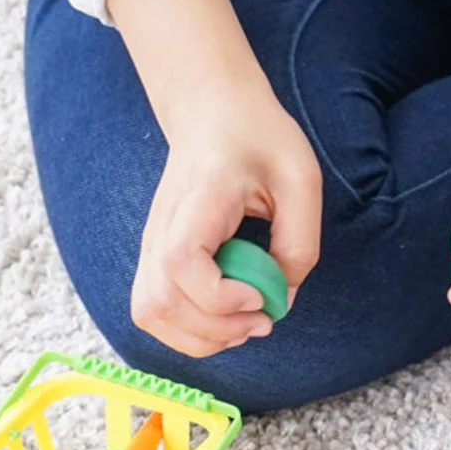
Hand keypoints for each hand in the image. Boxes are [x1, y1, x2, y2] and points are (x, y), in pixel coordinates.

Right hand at [132, 82, 320, 357]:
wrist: (212, 111)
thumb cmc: (259, 139)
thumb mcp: (300, 180)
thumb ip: (299, 243)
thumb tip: (281, 299)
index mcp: (199, 199)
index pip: (182, 263)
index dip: (219, 298)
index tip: (259, 296)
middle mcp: (162, 225)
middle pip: (160, 302)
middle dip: (216, 330)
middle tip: (262, 320)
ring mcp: (152, 244)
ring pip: (150, 314)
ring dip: (200, 338)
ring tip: (241, 325)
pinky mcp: (154, 259)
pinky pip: (154, 312)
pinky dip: (188, 332)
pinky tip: (223, 320)